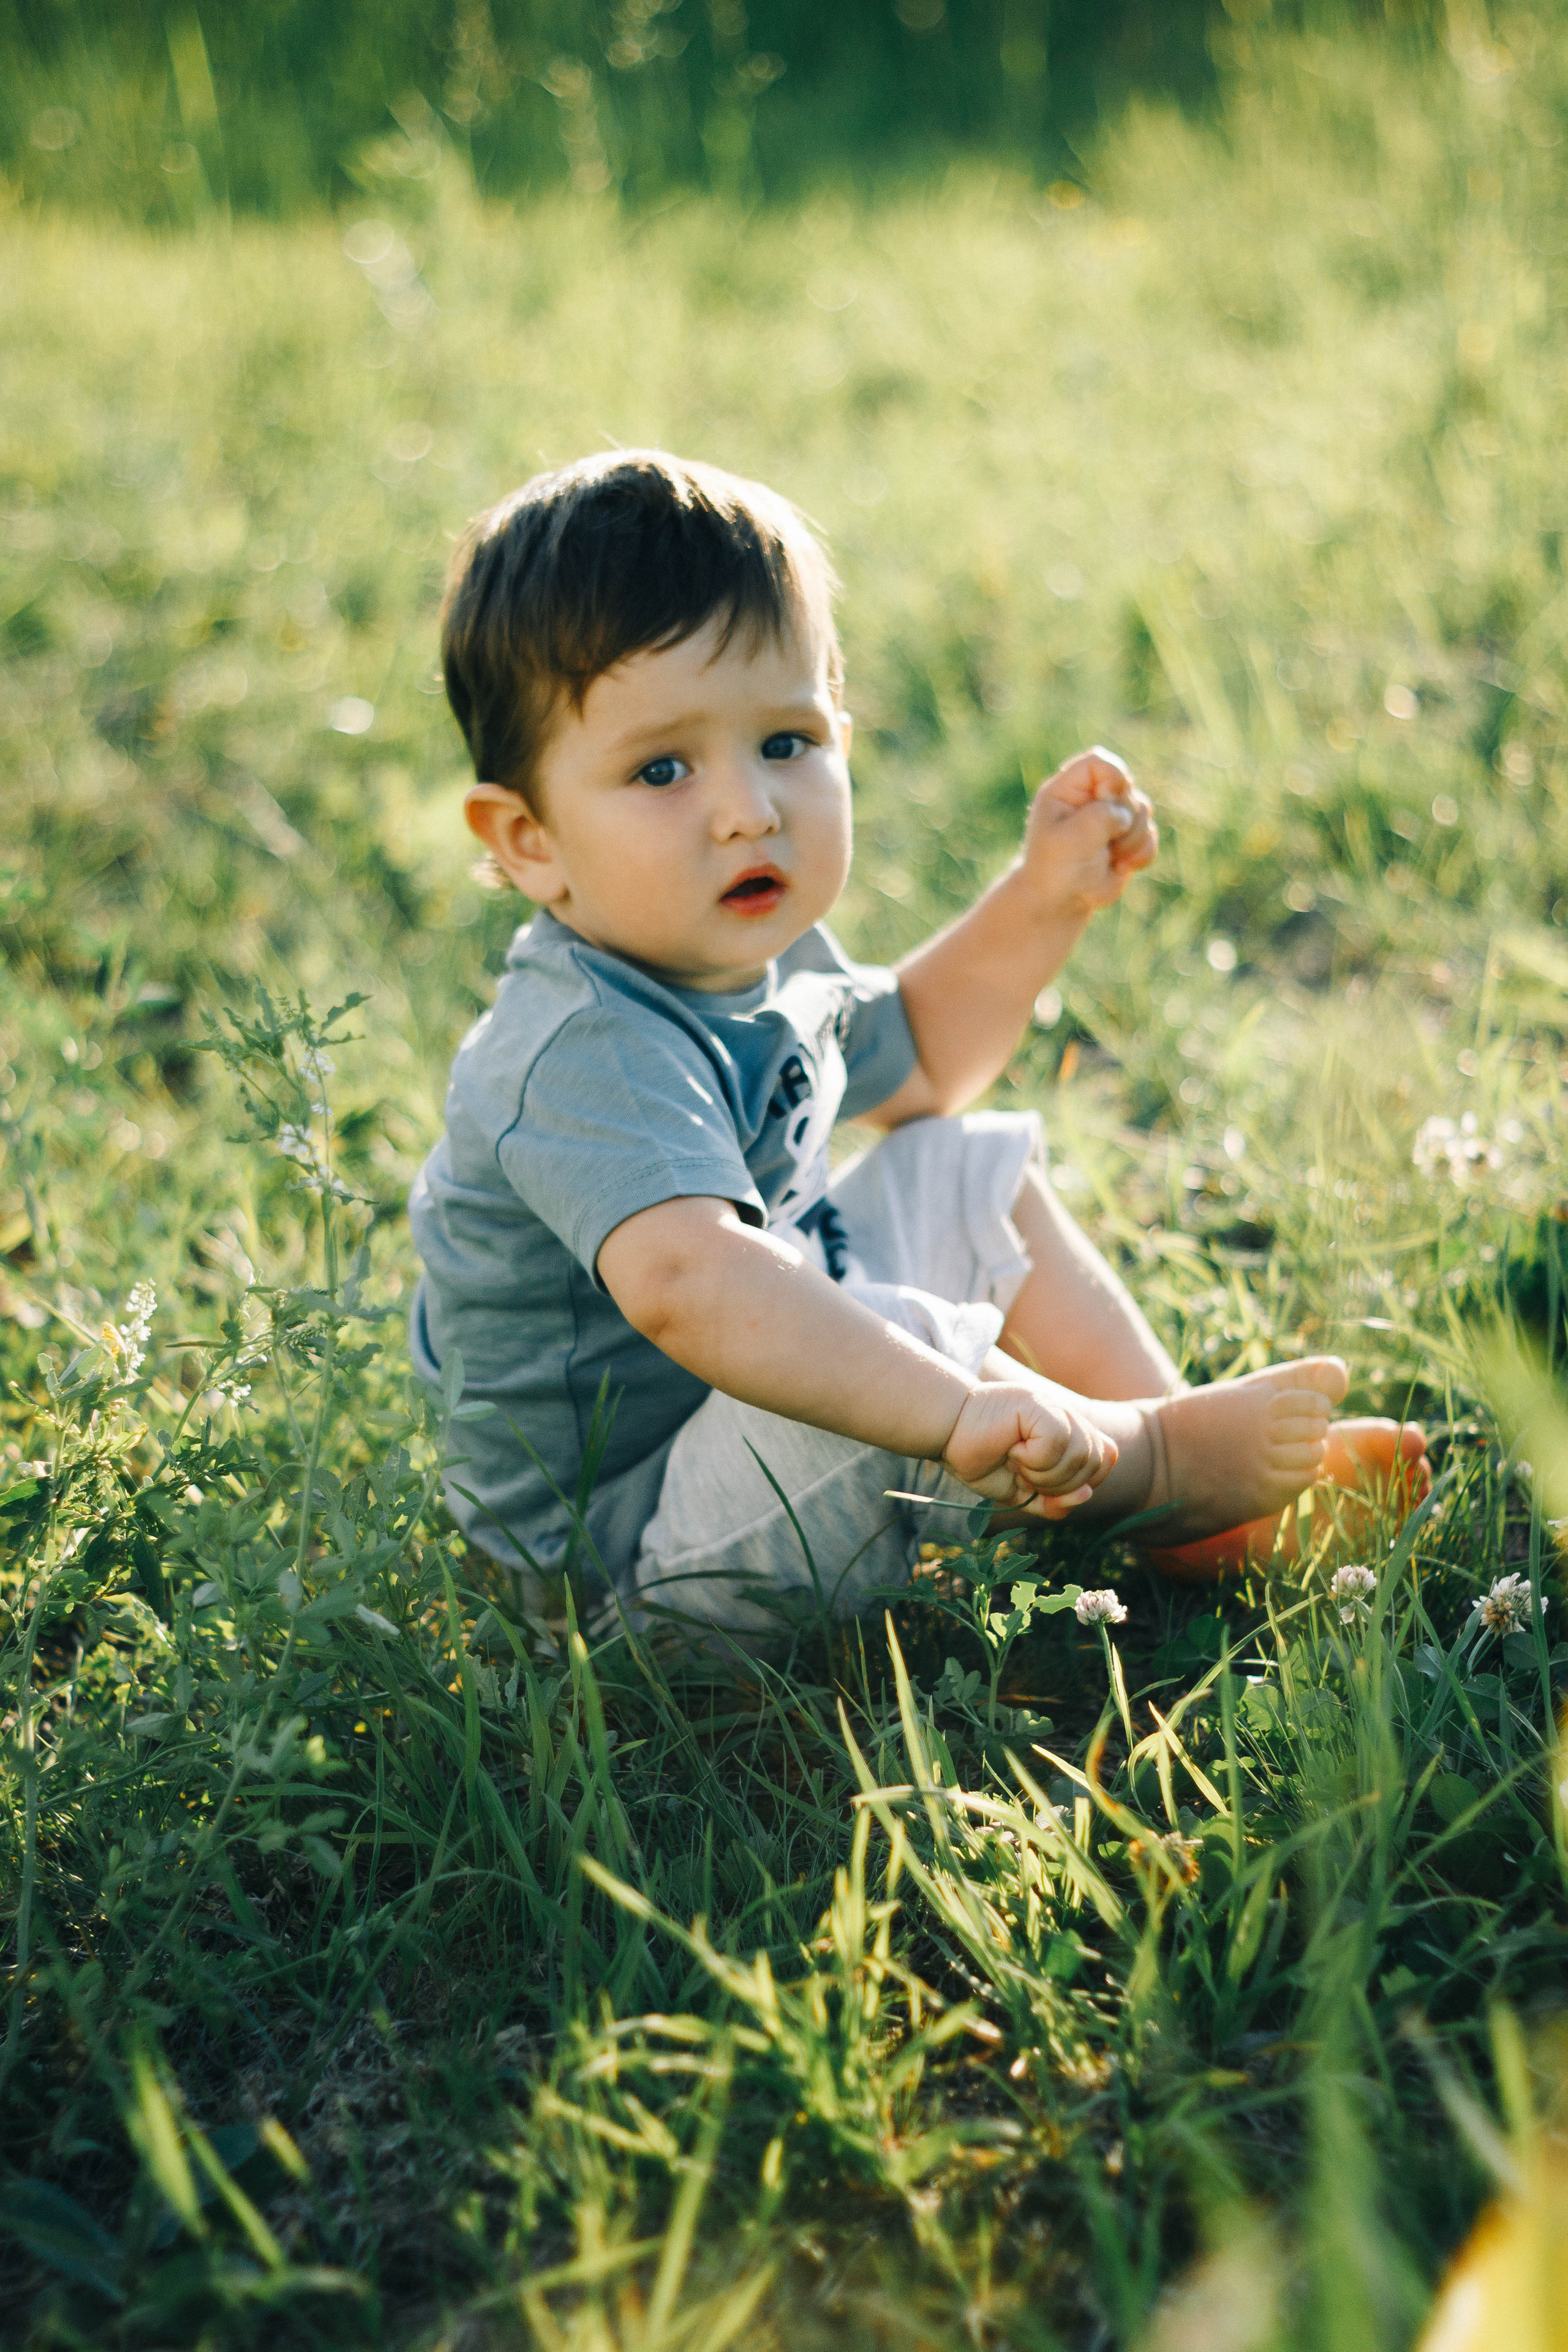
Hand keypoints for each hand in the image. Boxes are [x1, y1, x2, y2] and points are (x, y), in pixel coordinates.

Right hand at [942, 1382, 1117, 1518]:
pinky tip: (1012, 1448)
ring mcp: (1054, 1408)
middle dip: (1060, 1484)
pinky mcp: (1038, 1404)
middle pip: (1095, 1462)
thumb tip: (1086, 1495)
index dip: (1083, 1482)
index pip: (1105, 1459)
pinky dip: (1033, 1458)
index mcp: (1069, 1432)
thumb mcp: (1023, 1492)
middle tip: (1025, 1474)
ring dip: (1045, 1473)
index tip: (1046, 1487)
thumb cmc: (981, 1458)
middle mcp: (1067, 1417)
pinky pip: (1057, 1443)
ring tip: (1016, 1461)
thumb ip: (1054, 1501)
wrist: (947, 1432)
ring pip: (1080, 1453)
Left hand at [1019, 746, 1156, 920]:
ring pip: (1144, 810)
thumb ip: (1100, 817)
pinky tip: (1122, 867)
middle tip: (1106, 841)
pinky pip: (1151, 836)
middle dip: (1125, 817)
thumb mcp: (1070, 840)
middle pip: (1127, 786)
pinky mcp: (1127, 838)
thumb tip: (1126, 815)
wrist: (1060, 902)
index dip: (1112, 779)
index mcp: (1068, 790)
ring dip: (1133, 839)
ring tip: (1110, 857)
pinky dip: (1142, 853)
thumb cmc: (1055, 869)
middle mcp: (1090, 798)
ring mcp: (1110, 817)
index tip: (1105, 803)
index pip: (1099, 761)